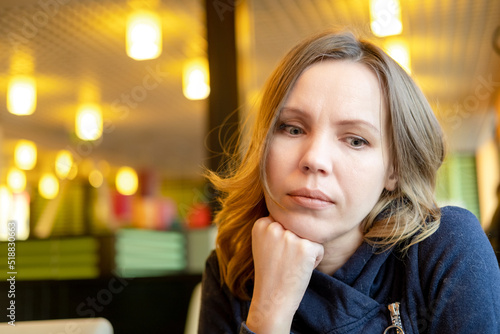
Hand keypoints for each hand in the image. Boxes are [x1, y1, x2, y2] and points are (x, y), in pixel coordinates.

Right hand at [246, 217, 323, 333]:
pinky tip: (301, 269)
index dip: (284, 238)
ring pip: (308, 235)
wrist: (272, 299)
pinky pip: (319, 246)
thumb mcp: (263, 244)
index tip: (275, 254)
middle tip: (284, 261)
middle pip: (297, 226)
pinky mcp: (305, 247)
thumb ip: (273, 226)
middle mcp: (273, 227)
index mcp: (260, 224)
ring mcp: (289, 236)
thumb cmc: (270, 273)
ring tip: (292, 265)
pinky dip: (315, 259)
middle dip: (296, 242)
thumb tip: (294, 209)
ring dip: (305, 250)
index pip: (283, 220)